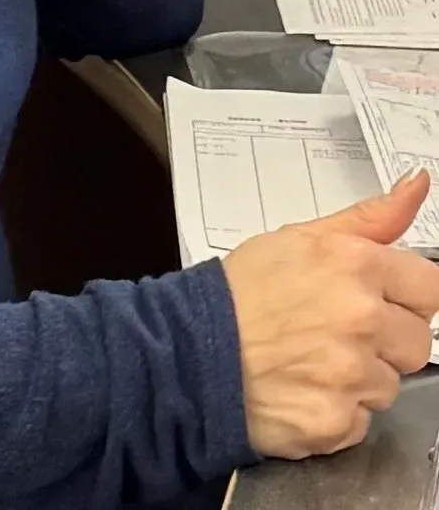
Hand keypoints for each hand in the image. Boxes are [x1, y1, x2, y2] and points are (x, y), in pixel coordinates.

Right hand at [222, 169, 438, 459]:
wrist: (189, 352)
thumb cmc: (239, 294)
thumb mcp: (300, 238)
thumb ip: (369, 218)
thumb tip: (416, 184)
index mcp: (355, 266)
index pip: (431, 287)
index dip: (406, 295)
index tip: (383, 300)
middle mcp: (361, 319)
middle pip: (417, 340)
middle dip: (384, 338)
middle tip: (333, 329)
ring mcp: (352, 374)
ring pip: (389, 383)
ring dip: (359, 376)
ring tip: (311, 358)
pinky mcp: (339, 421)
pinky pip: (362, 419)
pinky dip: (337, 409)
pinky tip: (304, 387)